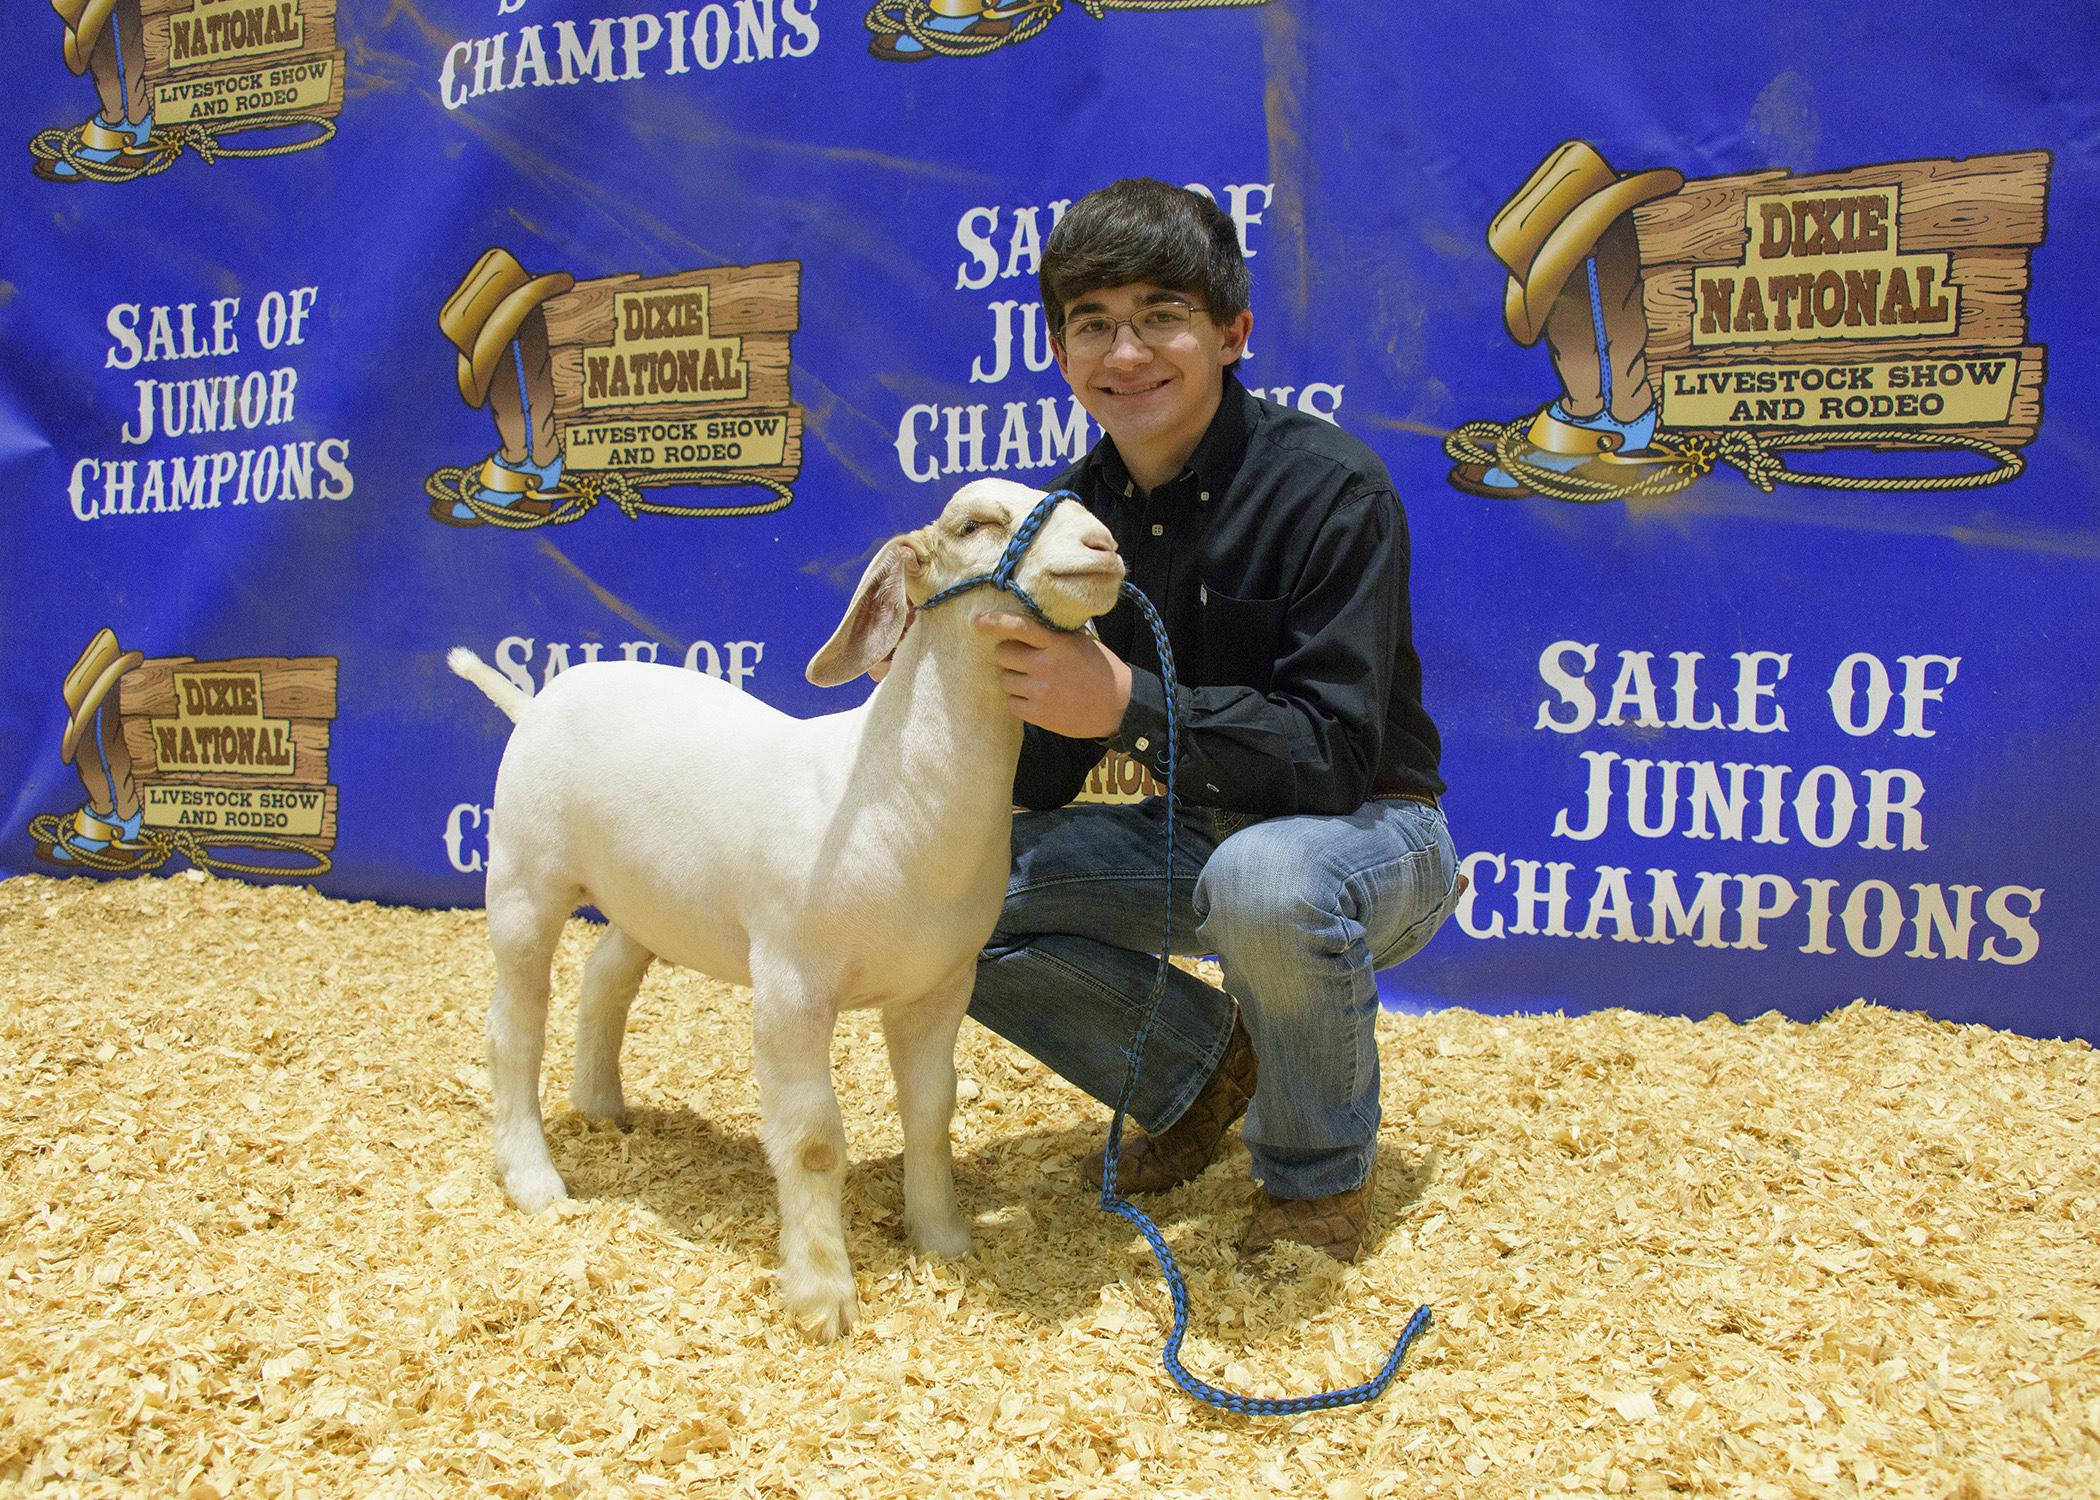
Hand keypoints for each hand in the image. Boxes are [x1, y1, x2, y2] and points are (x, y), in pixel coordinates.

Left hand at [973, 611, 1131, 738]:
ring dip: (1014, 679)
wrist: (1118, 706)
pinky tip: (1036, 698)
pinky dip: (1019, 701)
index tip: (977, 622)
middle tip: (1023, 660)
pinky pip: (1011, 703)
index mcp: (1059, 643)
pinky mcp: (1039, 714)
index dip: (995, 622)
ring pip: (1004, 680)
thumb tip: (1021, 624)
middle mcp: (1047, 665)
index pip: (1020, 627)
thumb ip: (1053, 633)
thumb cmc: (1098, 668)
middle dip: (1009, 655)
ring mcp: (1041, 691)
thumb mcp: (1080, 642)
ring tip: (1034, 681)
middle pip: (1003, 654)